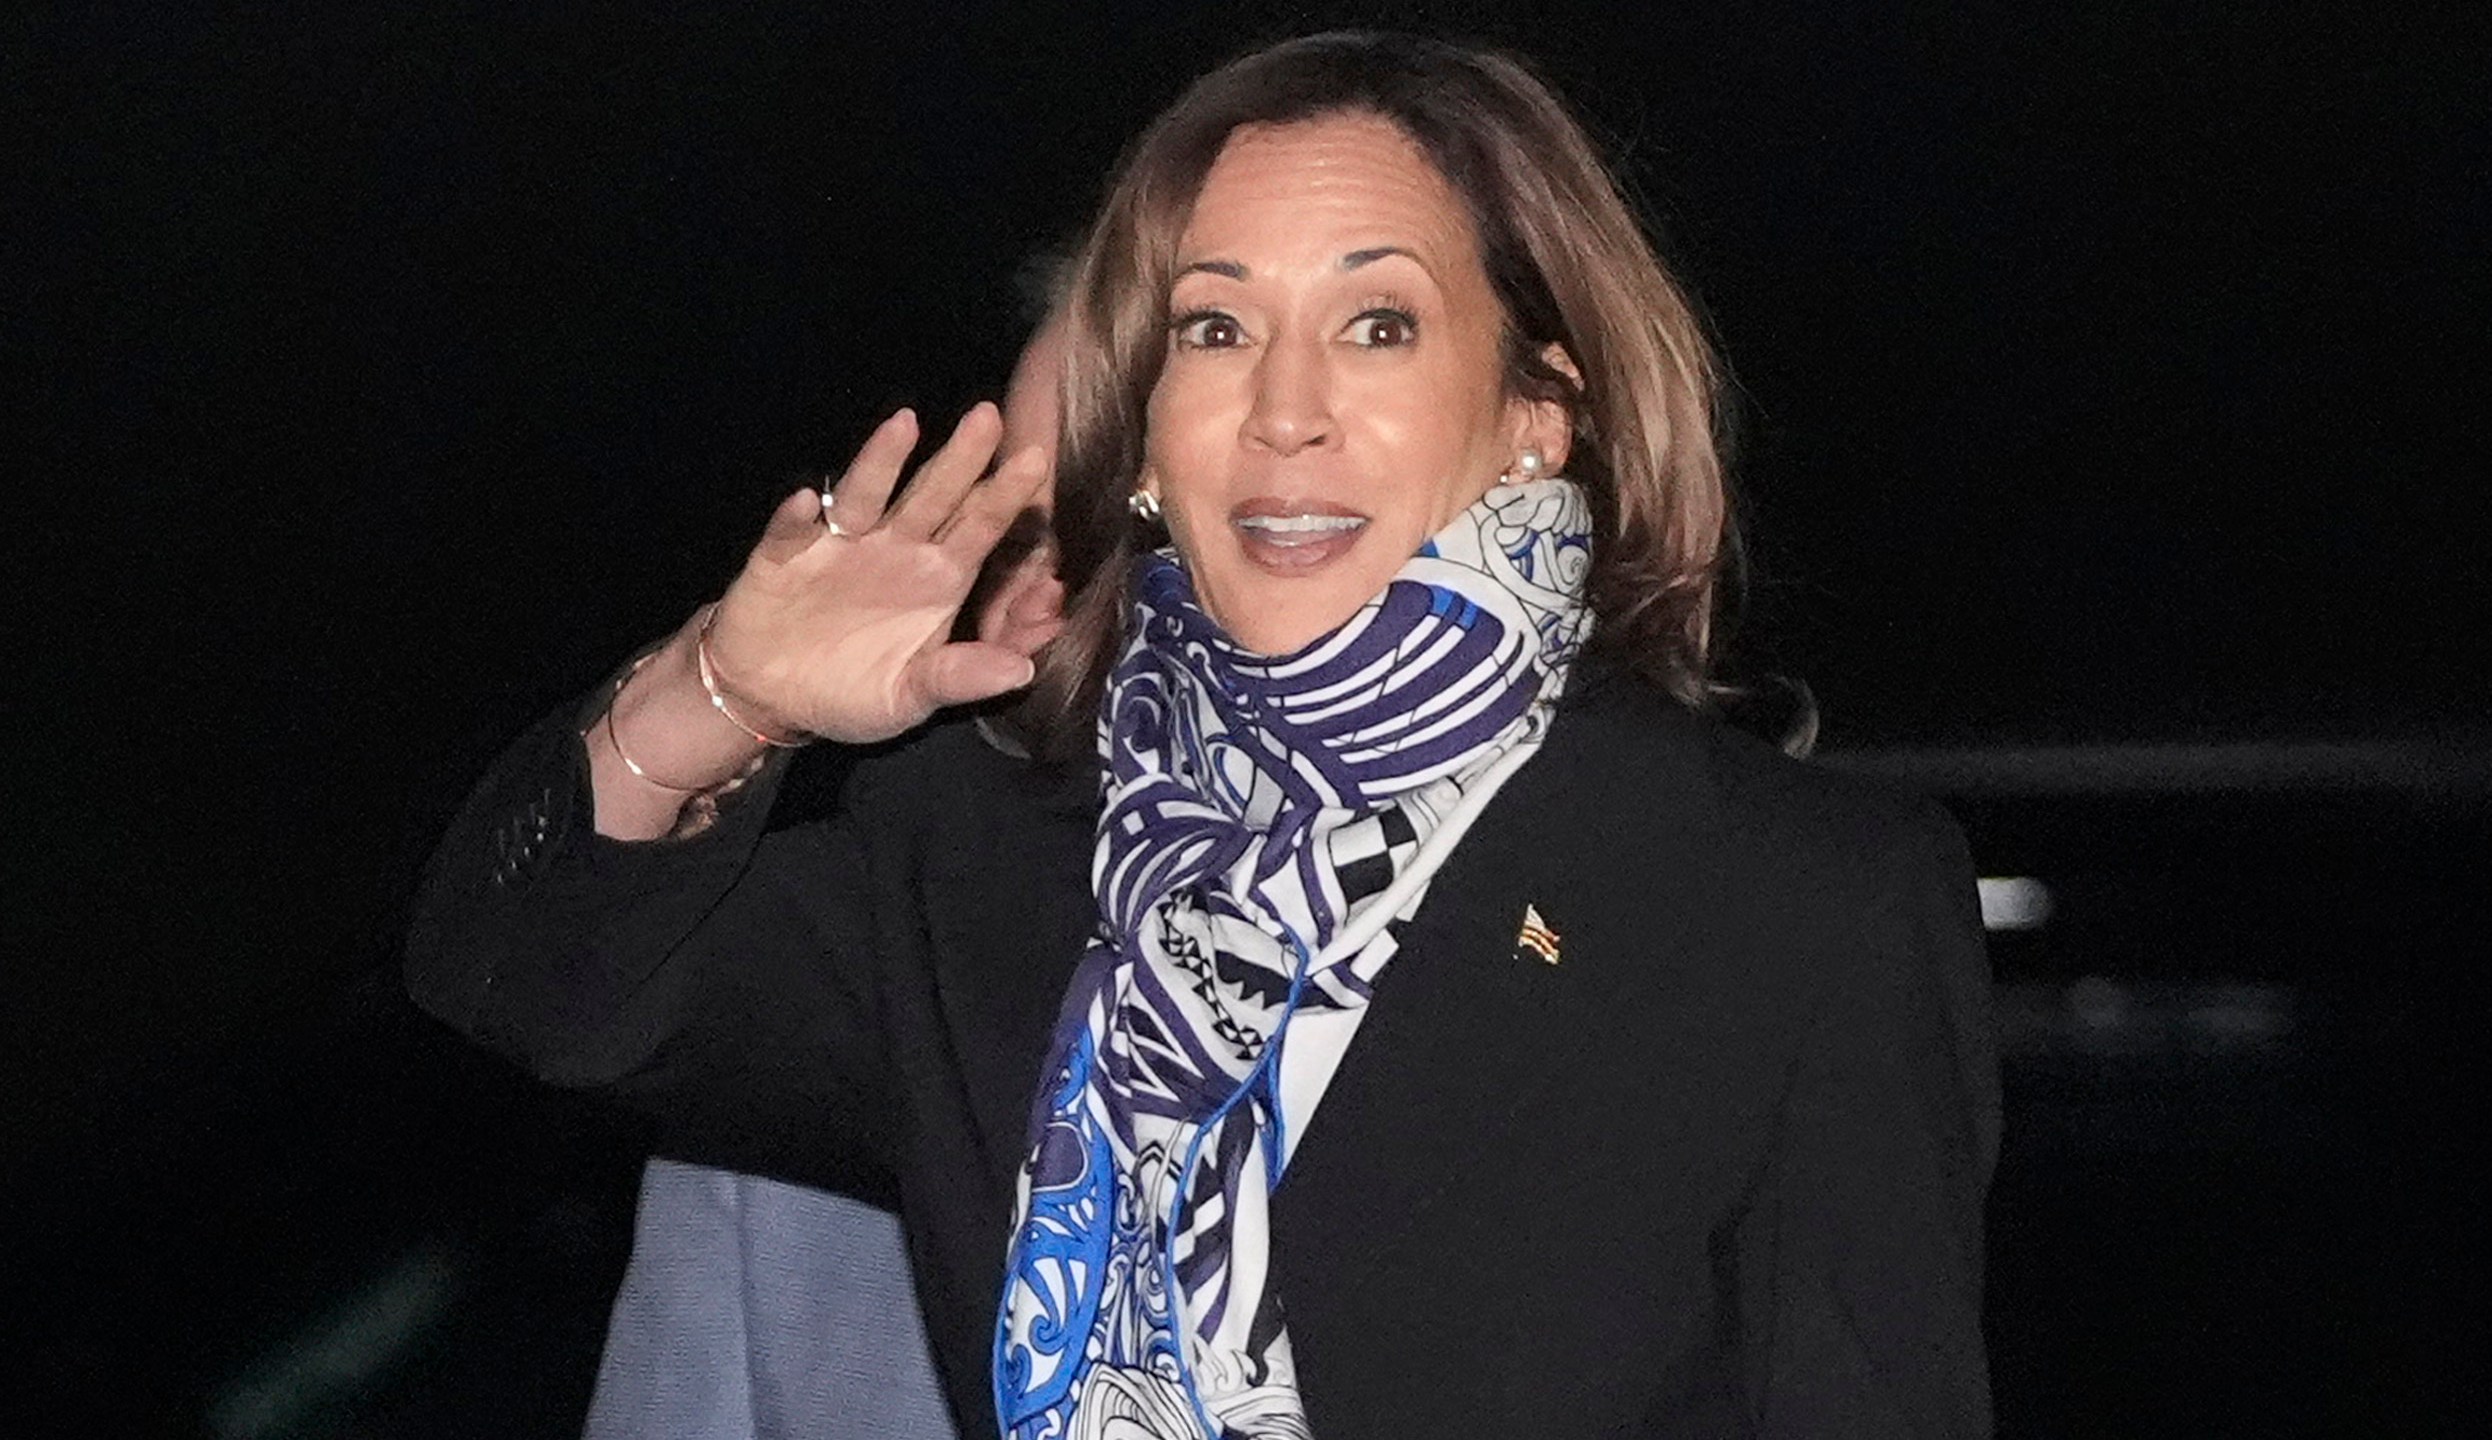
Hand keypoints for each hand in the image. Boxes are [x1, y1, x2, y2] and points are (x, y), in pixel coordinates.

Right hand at [705, 404, 1051, 744]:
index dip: (1005, 496)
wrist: (774, 696)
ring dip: (882, 461)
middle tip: (988, 416)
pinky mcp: (783, 556)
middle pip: (932, 496)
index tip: (1035, 460)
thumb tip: (1022, 673)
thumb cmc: (853, 690)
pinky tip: (806, 502)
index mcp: (937, 577)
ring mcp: (838, 546)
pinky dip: (796, 517)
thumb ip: (962, 678)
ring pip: (865, 496)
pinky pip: (790, 532)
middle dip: (959, 458)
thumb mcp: (912, 696)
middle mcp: (894, 548)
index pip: (979, 528)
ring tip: (904, 425)